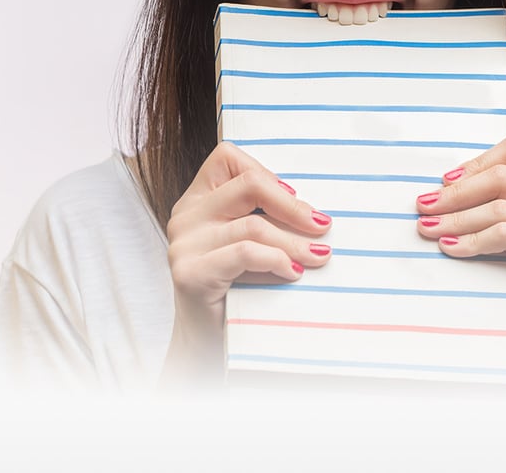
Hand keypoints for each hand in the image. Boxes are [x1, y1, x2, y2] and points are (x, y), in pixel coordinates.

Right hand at [162, 141, 332, 386]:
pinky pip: (245, 253)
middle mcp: (185, 215)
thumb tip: (315, 210)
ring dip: (294, 241)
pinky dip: (277, 259)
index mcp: (197, 199)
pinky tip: (292, 272)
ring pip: (254, 224)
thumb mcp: (247, 244)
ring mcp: (184, 243)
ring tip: (318, 256)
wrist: (205, 348)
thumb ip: (264, 218)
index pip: (227, 156)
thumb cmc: (235, 291)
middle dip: (293, 206)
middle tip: (322, 225)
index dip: (266, 172)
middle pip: (248, 185)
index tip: (295, 198)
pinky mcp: (190, 272)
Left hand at [414, 135, 505, 380]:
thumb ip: (480, 202)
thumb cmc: (503, 277)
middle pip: (503, 178)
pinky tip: (450, 248)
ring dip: (457, 218)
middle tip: (423, 206)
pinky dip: (471, 240)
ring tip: (428, 229)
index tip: (443, 181)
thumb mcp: (493, 230)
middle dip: (457, 193)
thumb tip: (434, 187)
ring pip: (499, 207)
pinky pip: (505, 233)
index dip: (476, 162)